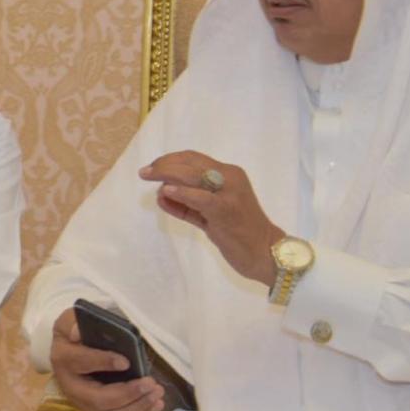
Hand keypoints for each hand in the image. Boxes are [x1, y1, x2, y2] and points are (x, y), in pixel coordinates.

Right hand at [50, 308, 165, 410]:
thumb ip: (74, 323)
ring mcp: (84, 403)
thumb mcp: (70, 320)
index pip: (82, 363)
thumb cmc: (74, 333)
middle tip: (150, 383)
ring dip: (137, 407)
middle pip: (99, 399)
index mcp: (64, 359)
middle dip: (127, 394)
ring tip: (157, 393)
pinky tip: (155, 405)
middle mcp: (71, 387)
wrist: (69, 350)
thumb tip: (78, 332)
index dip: (103, 362)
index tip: (126, 362)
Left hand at [140, 150, 284, 285]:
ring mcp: (229, 194)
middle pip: (191, 162)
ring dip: (166, 173)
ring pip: (192, 175)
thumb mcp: (211, 214)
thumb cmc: (238, 234)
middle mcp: (230, 178)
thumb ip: (188, 204)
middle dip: (164, 164)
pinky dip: (181, 193)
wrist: (265, 253)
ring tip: (148, 177)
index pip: (194, 158)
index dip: (171, 159)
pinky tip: (165, 192)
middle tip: (144, 172)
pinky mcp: (226, 211)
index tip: (153, 166)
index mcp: (229, 173)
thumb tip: (161, 193)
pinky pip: (200, 198)